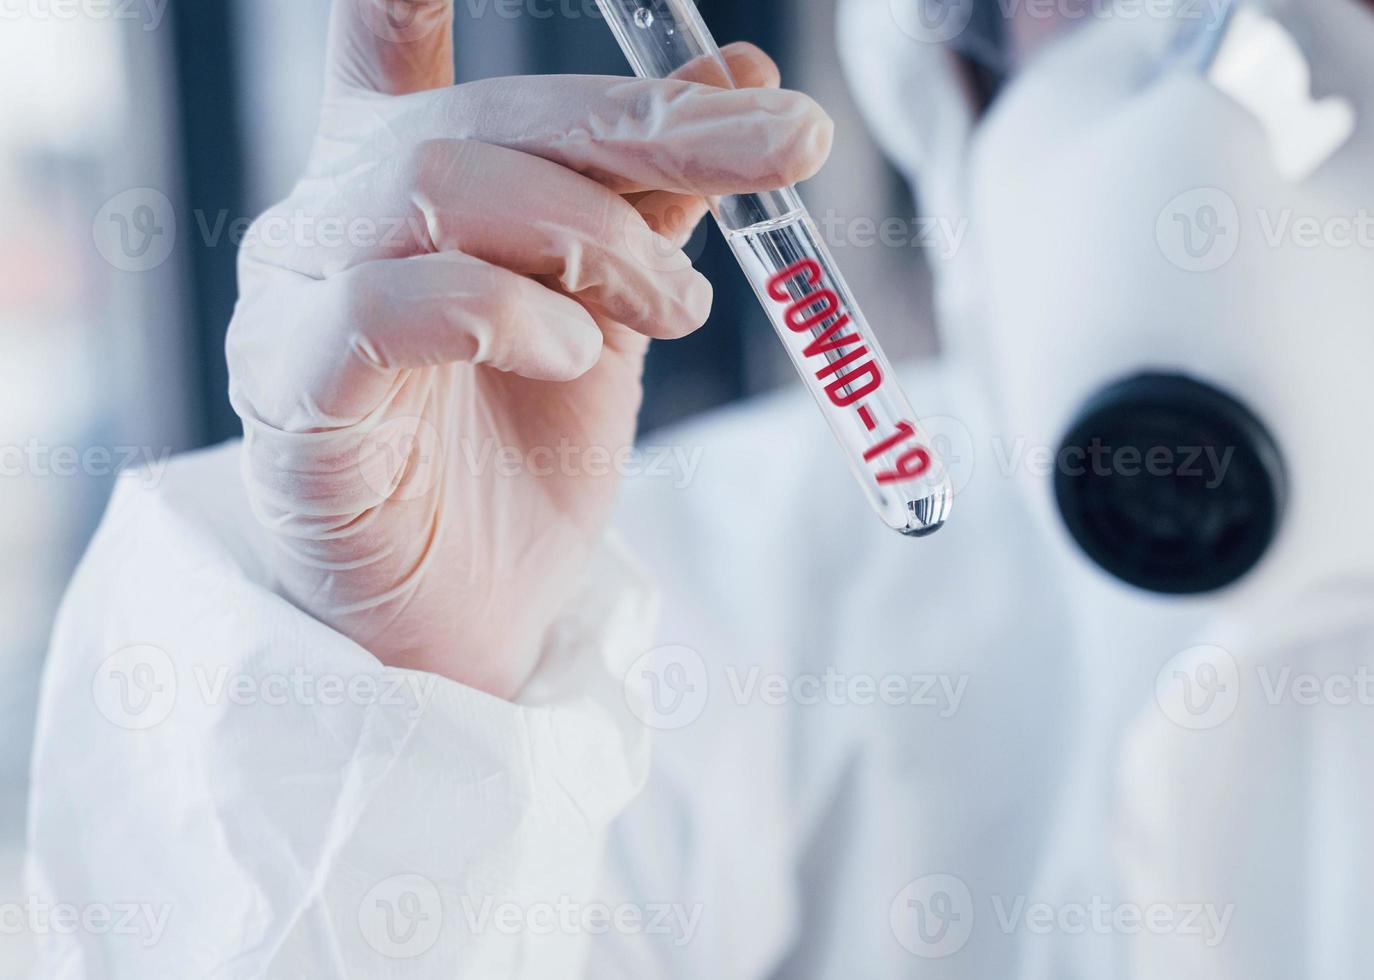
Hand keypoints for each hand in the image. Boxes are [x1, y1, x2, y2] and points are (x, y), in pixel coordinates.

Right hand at [228, 0, 830, 695]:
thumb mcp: (616, 302)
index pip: (389, 50)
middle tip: (779, 152)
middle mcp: (332, 222)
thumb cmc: (529, 450)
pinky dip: (505, 315)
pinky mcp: (296, 403)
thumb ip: (659, 190)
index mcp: (398, 182)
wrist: (483, 611)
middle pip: (476, 120)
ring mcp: (298, 307)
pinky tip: (572, 356)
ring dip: (592, 236)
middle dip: (644, 126)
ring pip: (436, 192)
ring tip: (673, 307)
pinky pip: (385, 313)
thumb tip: (747, 76)